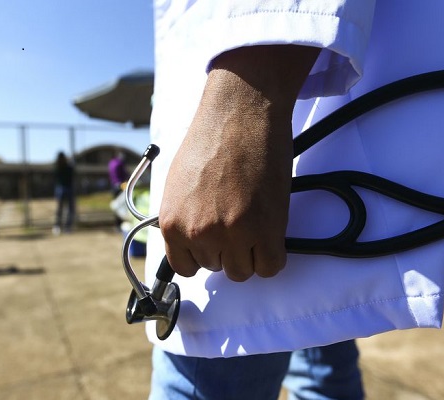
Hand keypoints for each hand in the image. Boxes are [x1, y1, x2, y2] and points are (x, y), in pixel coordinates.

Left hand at [159, 45, 319, 281]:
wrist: (241, 113)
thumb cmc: (211, 139)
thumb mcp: (179, 184)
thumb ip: (183, 217)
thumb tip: (190, 240)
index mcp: (172, 223)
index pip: (186, 267)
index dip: (203, 254)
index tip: (214, 241)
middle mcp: (198, 233)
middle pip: (217, 268)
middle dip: (228, 248)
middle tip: (238, 218)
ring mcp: (232, 234)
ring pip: (243, 271)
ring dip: (251, 252)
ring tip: (254, 220)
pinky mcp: (265, 230)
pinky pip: (270, 266)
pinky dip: (272, 255)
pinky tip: (271, 233)